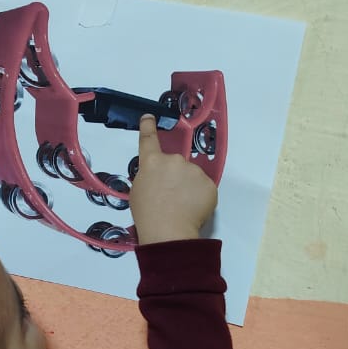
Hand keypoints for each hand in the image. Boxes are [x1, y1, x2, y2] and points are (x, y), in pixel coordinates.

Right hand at [129, 115, 217, 244]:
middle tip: (169, 198)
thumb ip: (148, 177)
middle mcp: (174, 160)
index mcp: (152, 162)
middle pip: (175, 165)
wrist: (168, 231)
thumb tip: (158, 177)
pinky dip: (199, 197)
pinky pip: (204, 188)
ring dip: (188, 187)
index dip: (149, 126)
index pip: (149, 139)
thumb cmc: (147, 214)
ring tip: (181, 207)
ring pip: (191, 176)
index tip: (150, 117)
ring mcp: (194, 171)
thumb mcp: (138, 191)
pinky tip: (192, 210)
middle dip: (174, 177)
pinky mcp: (209, 184)